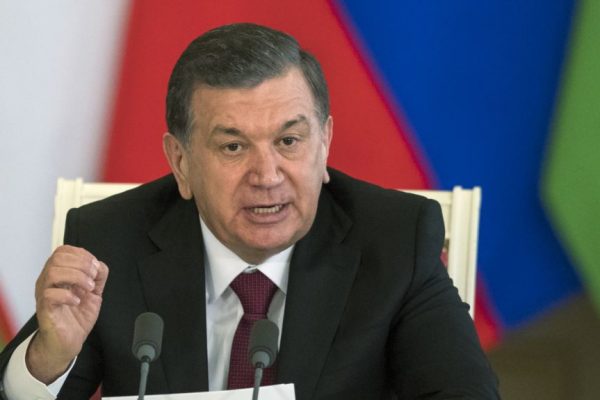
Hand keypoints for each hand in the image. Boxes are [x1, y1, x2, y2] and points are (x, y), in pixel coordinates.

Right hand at [26, 245, 108, 382]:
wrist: (69, 341)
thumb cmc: (77, 316)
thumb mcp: (94, 292)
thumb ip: (98, 276)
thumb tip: (99, 265)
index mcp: (59, 273)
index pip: (63, 251)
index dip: (81, 254)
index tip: (94, 266)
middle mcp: (48, 281)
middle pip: (58, 258)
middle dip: (81, 264)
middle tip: (92, 277)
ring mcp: (44, 294)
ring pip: (53, 272)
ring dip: (76, 277)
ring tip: (88, 288)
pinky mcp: (45, 309)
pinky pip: (50, 294)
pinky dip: (68, 295)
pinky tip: (77, 301)